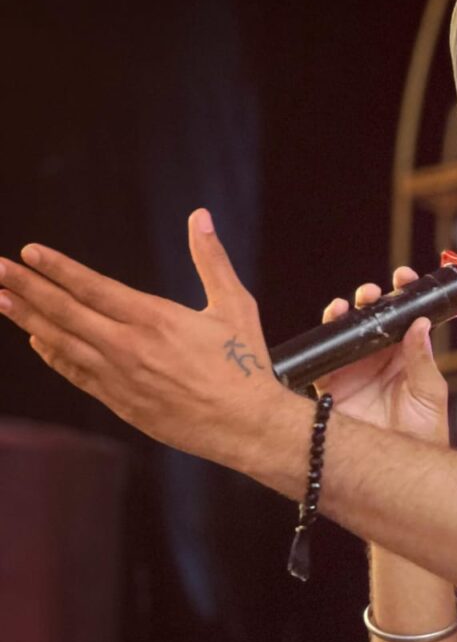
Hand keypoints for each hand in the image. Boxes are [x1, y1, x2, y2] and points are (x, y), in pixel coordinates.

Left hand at [0, 209, 289, 470]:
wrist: (247, 425)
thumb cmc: (246, 364)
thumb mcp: (235, 306)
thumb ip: (211, 259)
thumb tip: (200, 216)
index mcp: (156, 319)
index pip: (93, 287)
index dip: (58, 269)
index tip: (29, 252)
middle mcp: (130, 347)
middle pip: (66, 313)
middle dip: (27, 288)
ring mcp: (121, 378)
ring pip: (63, 343)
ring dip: (28, 320)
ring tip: (1, 299)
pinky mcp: (122, 403)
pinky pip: (77, 374)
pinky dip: (53, 354)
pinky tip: (37, 340)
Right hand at [315, 268, 447, 443]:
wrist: (397, 471)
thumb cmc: (423, 435)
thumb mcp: (430, 394)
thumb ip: (422, 360)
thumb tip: (420, 325)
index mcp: (406, 358)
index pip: (404, 319)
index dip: (403, 295)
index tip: (403, 276)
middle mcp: (379, 361)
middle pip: (373, 321)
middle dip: (371, 300)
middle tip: (372, 293)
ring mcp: (354, 372)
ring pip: (347, 334)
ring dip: (346, 314)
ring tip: (349, 305)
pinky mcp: (332, 387)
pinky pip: (324, 359)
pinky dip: (325, 339)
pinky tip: (332, 323)